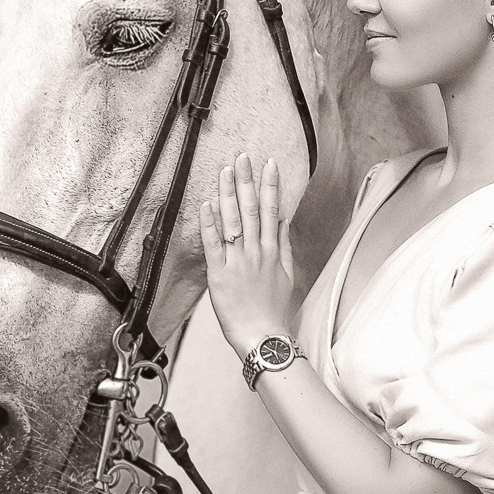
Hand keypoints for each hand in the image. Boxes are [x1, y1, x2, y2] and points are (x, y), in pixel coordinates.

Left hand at [197, 153, 295, 354]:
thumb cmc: (273, 309)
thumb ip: (284, 245)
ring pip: (233, 221)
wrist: (263, 337)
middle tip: (243, 157)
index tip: (268, 164)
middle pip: (252, 210)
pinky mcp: (219, 274)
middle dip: (247, 181)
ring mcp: (237, 262)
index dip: (270, 185)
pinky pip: (213, 244)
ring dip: (228, 194)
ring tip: (225, 171)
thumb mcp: (286, 274)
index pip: (272, 211)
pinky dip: (210, 223)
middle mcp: (256, 252)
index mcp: (272, 251)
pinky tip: (207, 203)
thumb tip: (285, 219)